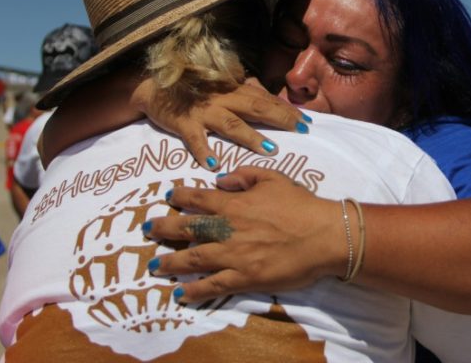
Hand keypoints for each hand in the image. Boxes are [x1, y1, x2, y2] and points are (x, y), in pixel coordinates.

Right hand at [134, 79, 311, 170]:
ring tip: (269, 150)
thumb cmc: (192, 88)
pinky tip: (214, 164)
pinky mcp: (184, 123)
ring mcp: (204, 111)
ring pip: (232, 124)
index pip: (266, 99)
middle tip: (301, 131)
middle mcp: (223, 98)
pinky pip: (195, 139)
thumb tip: (270, 95)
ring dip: (251, 137)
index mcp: (234, 90)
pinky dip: (204, 150)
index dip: (287, 109)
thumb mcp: (221, 85)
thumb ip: (244, 89)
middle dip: (280, 119)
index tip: (307, 121)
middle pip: (257, 108)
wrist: (153, 86)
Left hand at [143, 166, 344, 302]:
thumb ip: (244, 175)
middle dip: (163, 228)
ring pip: (193, 259)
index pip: (198, 198)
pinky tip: (180, 295)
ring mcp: (233, 255)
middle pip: (187, 228)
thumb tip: (220, 178)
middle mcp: (227, 229)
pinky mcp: (244, 278)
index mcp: (234, 204)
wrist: (323, 235)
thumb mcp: (274, 178)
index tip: (168, 197)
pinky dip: (194, 291)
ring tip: (155, 266)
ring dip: (170, 262)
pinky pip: (213, 286)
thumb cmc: (301, 205)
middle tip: (147, 230)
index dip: (180, 197)